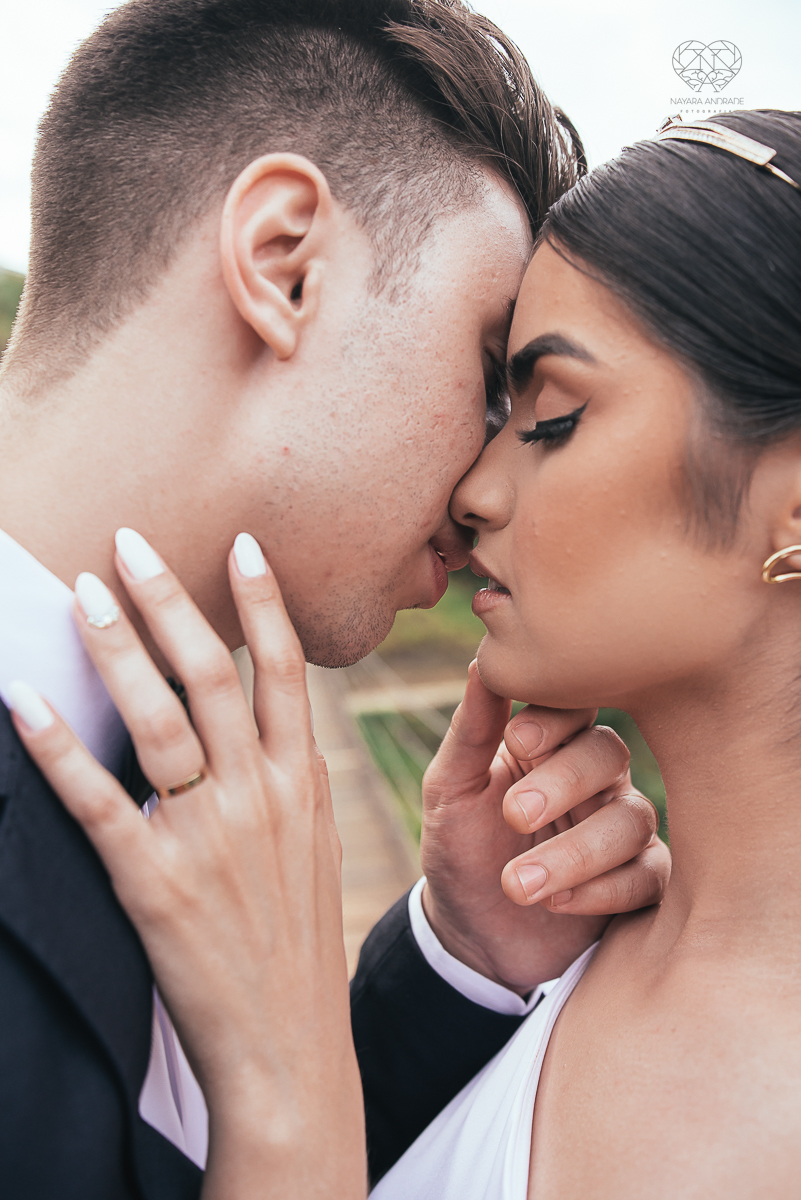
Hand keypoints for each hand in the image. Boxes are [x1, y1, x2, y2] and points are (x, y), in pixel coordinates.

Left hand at [9, 533, 364, 1199]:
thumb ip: (295, 784)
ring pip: (160, 719)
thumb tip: (277, 730)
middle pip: (213, 676)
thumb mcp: (316, 849)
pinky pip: (98, 801)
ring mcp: (209, 836)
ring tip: (85, 593)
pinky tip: (25, 701)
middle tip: (132, 543)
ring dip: (119, 649)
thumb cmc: (296, 943)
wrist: (288, 1043)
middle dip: (171, 601)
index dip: (264, 602)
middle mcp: (262, 796)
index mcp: (304, 784)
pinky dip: (59, 746)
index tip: (241, 544)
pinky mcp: (154, 882)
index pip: (285, 672)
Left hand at [421, 662, 669, 993]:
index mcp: (551, 743)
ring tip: (518, 884)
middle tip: (515, 814)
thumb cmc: (461, 847)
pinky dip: (605, 890)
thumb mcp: (451, 789)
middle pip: (609, 755)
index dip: (555, 719)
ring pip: (630, 819)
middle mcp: (594, 778)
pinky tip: (557, 904)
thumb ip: (471, 730)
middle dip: (563, 783)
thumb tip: (480, 659)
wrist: (470, 933)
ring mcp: (620, 828)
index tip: (518, 740)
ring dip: (575, 852)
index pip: (574, 707)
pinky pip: (649, 874)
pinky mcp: (640, 881)